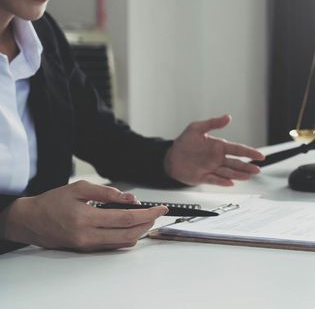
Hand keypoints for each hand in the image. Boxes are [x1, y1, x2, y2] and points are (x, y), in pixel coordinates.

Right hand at [1, 181, 167, 250]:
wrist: (30, 221)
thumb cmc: (53, 202)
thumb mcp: (79, 188)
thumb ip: (107, 192)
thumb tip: (130, 198)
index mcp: (86, 218)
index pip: (126, 218)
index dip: (147, 213)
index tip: (161, 208)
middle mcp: (87, 236)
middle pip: (129, 234)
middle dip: (148, 223)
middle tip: (157, 213)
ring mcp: (87, 245)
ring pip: (123, 242)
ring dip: (140, 231)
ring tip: (147, 218)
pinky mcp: (86, 249)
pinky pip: (113, 246)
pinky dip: (127, 237)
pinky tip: (132, 227)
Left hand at [164, 115, 264, 185]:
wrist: (170, 157)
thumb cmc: (184, 142)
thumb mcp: (197, 128)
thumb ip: (213, 123)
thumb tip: (228, 117)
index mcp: (219, 146)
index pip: (238, 149)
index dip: (250, 152)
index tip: (260, 155)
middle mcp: (218, 158)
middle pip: (236, 163)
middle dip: (247, 166)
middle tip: (257, 169)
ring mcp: (212, 168)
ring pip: (229, 172)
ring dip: (239, 174)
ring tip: (249, 176)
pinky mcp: (204, 177)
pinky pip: (215, 180)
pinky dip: (223, 181)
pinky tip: (231, 182)